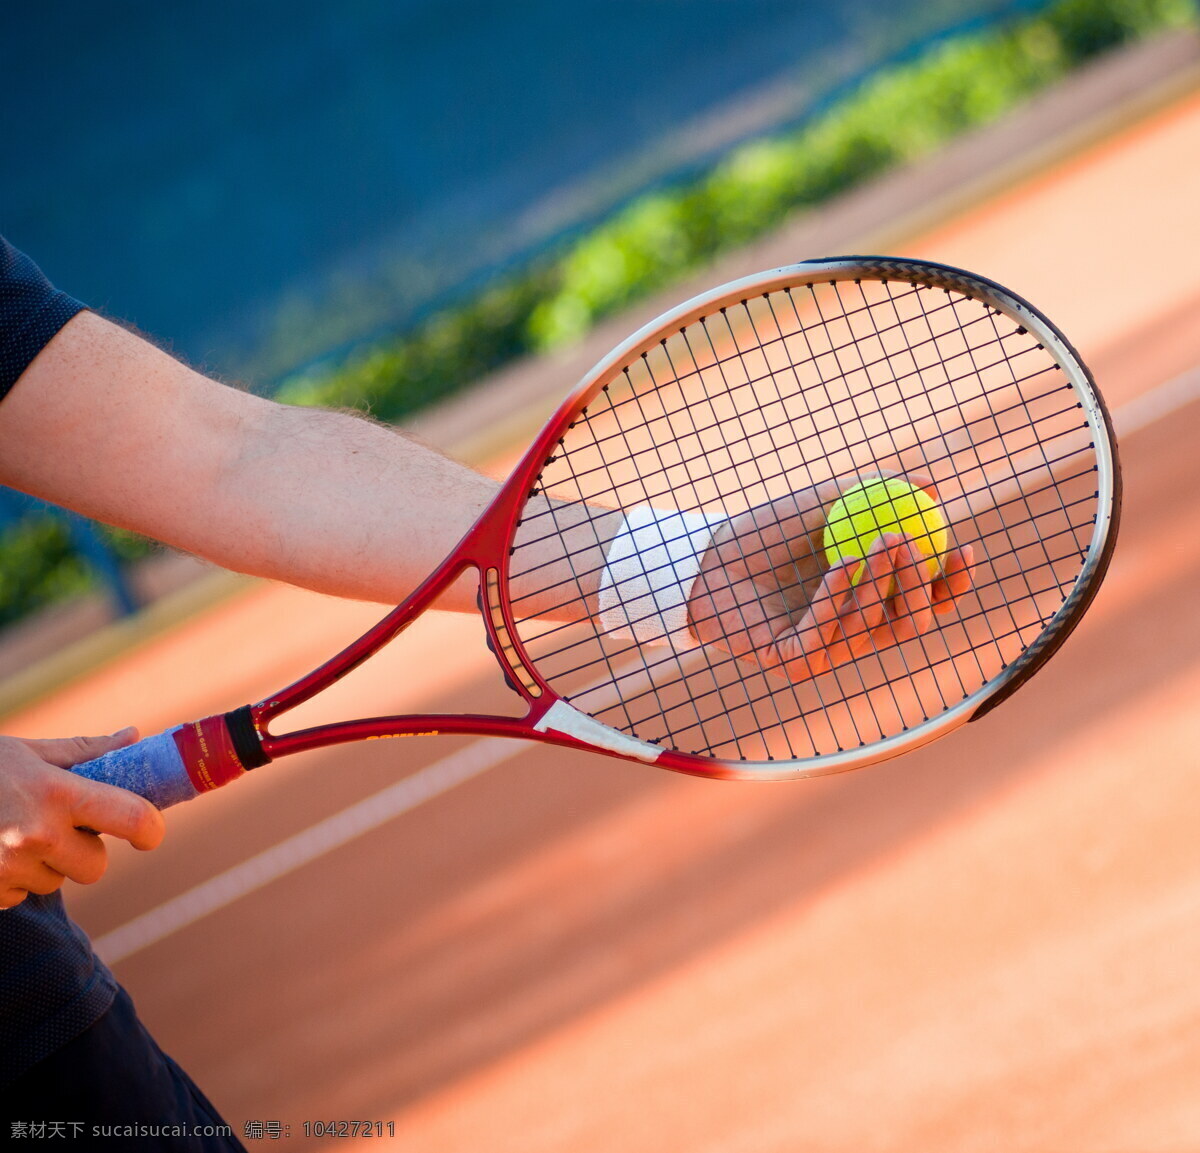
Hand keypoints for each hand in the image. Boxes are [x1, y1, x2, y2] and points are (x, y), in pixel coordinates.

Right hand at [0, 729, 164, 908]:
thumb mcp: (29, 752)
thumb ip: (85, 752)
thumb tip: (134, 737)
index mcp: (57, 792)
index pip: (131, 817)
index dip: (151, 829)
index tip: (151, 833)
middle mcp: (36, 834)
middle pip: (96, 866)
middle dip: (86, 850)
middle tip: (63, 828)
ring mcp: (8, 868)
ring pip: (58, 882)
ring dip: (48, 865)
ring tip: (16, 833)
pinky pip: (21, 895)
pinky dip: (15, 879)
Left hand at [687, 475, 974, 680]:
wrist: (705, 555)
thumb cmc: (765, 531)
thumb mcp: (825, 502)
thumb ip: (877, 495)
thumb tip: (933, 485)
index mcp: (871, 598)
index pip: (926, 601)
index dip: (952, 583)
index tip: (963, 547)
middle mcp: (855, 629)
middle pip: (911, 623)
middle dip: (922, 586)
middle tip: (916, 543)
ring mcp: (826, 650)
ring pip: (873, 628)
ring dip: (880, 582)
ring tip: (880, 540)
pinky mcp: (795, 662)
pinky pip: (826, 635)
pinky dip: (836, 599)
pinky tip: (842, 564)